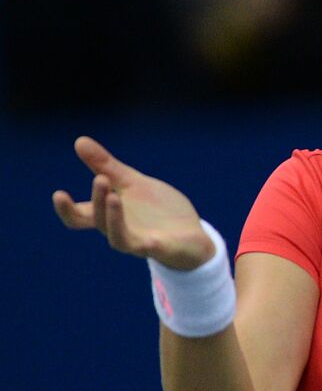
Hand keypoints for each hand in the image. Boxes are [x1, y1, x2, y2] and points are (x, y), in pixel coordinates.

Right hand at [52, 136, 214, 269]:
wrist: (193, 234)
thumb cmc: (158, 210)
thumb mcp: (133, 183)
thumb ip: (107, 166)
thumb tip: (79, 141)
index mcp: (110, 214)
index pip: (79, 217)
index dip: (66, 209)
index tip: (59, 193)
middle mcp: (120, 230)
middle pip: (98, 221)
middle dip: (97, 200)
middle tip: (101, 178)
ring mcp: (140, 242)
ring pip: (118, 237)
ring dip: (113, 218)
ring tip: (114, 196)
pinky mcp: (161, 249)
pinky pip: (151, 249)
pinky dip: (148, 244)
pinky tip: (151, 239)